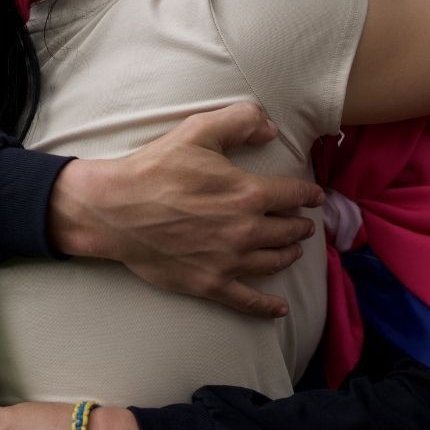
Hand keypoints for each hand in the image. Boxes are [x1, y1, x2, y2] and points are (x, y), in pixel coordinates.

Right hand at [47, 102, 323, 318]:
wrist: (114, 210)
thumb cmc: (153, 170)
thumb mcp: (196, 131)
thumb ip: (239, 121)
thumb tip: (271, 128)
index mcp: (247, 193)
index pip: (294, 194)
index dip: (309, 194)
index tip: (314, 196)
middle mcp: (245, 230)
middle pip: (289, 230)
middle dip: (300, 226)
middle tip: (302, 224)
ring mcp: (229, 261)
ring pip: (275, 261)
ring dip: (289, 254)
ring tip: (292, 250)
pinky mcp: (210, 283)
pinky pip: (248, 301)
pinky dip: (267, 307)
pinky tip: (279, 308)